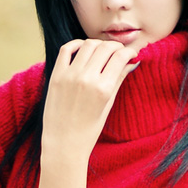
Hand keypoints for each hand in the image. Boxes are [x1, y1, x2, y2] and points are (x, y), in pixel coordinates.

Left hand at [41, 39, 137, 163]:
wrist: (63, 143)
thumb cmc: (88, 130)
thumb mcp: (108, 105)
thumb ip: (118, 80)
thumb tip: (131, 63)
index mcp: (103, 88)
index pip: (120, 56)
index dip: (129, 52)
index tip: (131, 54)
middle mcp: (87, 78)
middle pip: (105, 47)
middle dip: (116, 47)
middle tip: (119, 52)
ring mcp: (70, 75)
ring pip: (88, 44)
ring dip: (99, 44)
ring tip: (102, 52)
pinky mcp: (56, 75)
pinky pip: (66, 49)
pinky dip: (76, 44)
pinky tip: (83, 48)